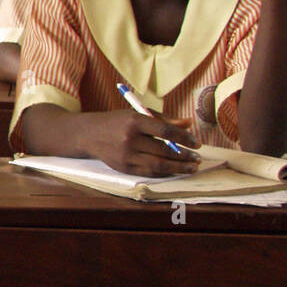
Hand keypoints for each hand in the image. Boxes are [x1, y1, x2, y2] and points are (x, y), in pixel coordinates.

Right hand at [76, 109, 199, 176]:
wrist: (89, 134)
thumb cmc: (118, 122)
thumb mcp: (138, 114)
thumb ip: (164, 119)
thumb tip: (188, 124)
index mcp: (135, 121)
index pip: (166, 131)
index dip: (185, 138)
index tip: (197, 143)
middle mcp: (129, 139)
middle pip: (164, 150)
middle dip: (185, 155)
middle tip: (197, 157)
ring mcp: (126, 155)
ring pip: (158, 165)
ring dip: (179, 167)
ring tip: (191, 167)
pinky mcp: (123, 167)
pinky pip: (149, 172)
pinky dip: (165, 172)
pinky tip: (175, 170)